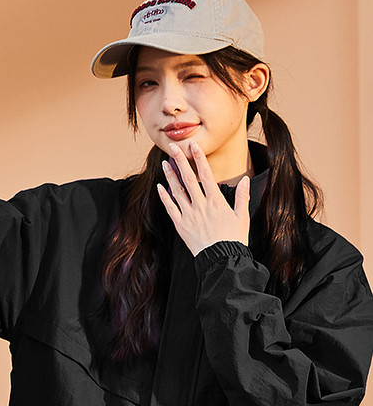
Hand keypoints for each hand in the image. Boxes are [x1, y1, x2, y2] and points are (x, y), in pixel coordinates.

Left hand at [157, 141, 249, 255]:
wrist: (221, 259)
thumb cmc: (233, 238)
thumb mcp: (242, 217)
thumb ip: (243, 197)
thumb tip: (245, 180)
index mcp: (216, 201)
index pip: (206, 174)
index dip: (199, 158)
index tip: (194, 145)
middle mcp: (201, 206)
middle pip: (188, 178)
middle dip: (180, 161)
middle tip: (173, 147)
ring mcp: (189, 215)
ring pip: (177, 191)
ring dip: (170, 176)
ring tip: (166, 162)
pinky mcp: (181, 225)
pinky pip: (170, 208)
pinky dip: (164, 197)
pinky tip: (160, 186)